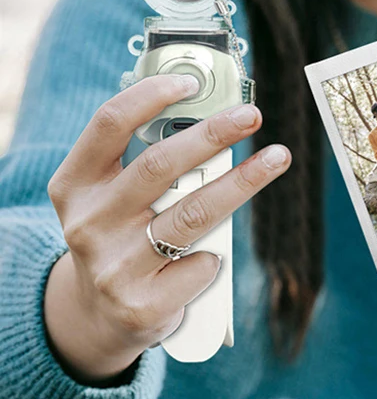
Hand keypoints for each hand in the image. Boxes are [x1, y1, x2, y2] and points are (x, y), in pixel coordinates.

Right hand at [45, 74, 290, 382]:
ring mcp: (113, 267)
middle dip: (213, 134)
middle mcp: (88, 223)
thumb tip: (213, 114)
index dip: (150, 95)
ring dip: (243, 182)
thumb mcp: (114, 195)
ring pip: (194, 213)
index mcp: (75, 185)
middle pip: (160, 165)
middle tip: (252, 115)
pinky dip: (216, 254)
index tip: (192, 82)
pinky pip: (200, 265)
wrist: (98, 316)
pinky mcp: (142, 305)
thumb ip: (148, 159)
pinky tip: (216, 252)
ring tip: (277, 158)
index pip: (109, 124)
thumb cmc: (122, 234)